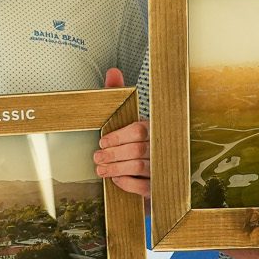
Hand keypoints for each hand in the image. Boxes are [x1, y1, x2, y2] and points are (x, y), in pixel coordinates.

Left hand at [94, 67, 149, 195]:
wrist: (152, 166)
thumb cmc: (135, 137)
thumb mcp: (127, 115)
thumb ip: (119, 92)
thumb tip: (113, 71)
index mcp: (155, 128)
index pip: (139, 130)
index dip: (118, 136)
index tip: (102, 141)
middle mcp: (161, 147)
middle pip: (137, 149)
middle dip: (113, 154)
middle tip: (97, 157)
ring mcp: (161, 167)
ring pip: (139, 167)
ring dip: (116, 168)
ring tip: (100, 169)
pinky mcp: (158, 186)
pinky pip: (143, 186)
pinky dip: (127, 183)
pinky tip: (115, 179)